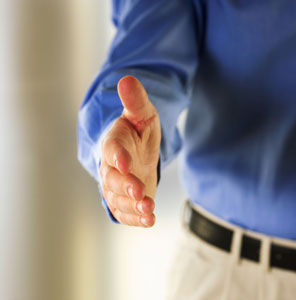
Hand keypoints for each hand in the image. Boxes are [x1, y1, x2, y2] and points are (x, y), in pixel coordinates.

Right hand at [99, 76, 160, 226]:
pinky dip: (135, 218)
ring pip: (118, 198)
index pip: (112, 150)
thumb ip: (135, 100)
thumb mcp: (141, 113)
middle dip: (125, 186)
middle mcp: (111, 167)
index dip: (117, 156)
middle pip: (111, 178)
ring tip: (148, 210)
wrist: (134, 153)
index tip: (125, 162)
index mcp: (114, 143)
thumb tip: (127, 78)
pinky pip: (124, 211)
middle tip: (139, 192)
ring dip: (132, 205)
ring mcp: (116, 186)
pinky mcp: (123, 199)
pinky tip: (149, 221)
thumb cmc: (137, 132)